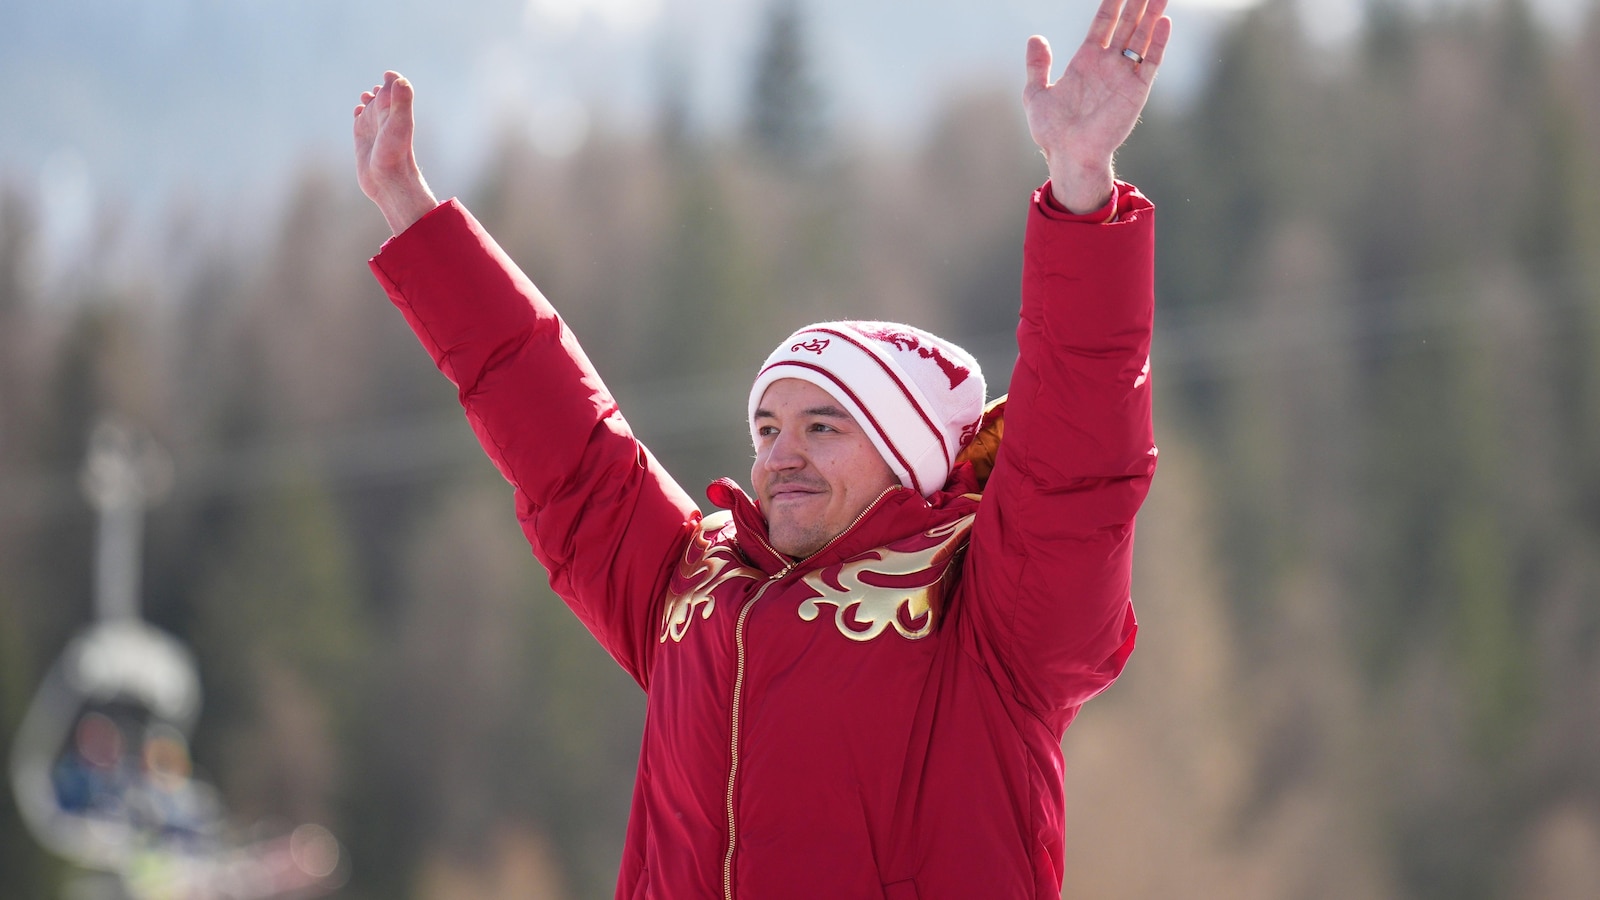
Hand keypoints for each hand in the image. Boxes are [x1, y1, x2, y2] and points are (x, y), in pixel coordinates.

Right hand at [354, 71, 438, 235]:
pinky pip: (360, 120)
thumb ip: (401, 102)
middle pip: (383, 95)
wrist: (388, 181)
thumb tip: (399, 79)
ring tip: (366, 98)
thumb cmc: (395, 154)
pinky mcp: (362, 139)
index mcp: (395, 110)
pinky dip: (358, 113)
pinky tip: (358, 113)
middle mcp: (385, 118)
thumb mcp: (399, 124)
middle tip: (374, 92)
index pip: (397, 86)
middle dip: (379, 90)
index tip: (387, 76)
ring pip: (371, 107)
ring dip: (368, 100)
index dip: (393, 79)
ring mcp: (373, 128)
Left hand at [1023, 0, 1171, 212]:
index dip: (1113, 3)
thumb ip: (1038, 65)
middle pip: (1127, 24)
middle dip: (1137, 2)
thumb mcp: (1036, 93)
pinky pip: (1150, 63)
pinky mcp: (1136, 91)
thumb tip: (1036, 38)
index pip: (1104, 23)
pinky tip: (1164, 22)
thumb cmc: (1051, 131)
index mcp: (1086, 60)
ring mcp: (1124, 76)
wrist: (1069, 155)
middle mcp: (1109, 64)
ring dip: (1152, 15)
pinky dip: (1158, 43)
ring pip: (1142, 37)